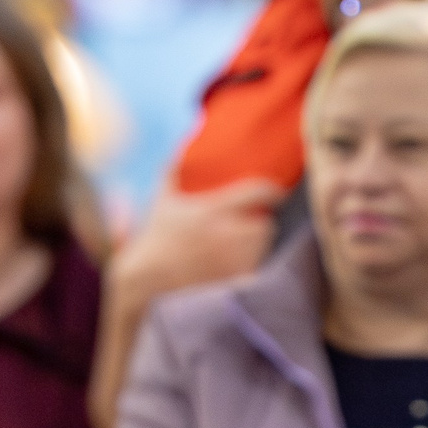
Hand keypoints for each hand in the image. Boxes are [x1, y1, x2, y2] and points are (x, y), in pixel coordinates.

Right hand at [113, 179, 280, 300]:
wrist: (149, 278)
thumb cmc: (155, 236)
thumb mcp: (162, 199)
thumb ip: (172, 171)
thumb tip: (180, 148)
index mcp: (210, 211)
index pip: (254, 194)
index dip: (272, 190)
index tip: (278, 191)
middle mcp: (225, 235)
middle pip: (265, 225)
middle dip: (261, 221)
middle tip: (254, 219)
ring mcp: (230, 260)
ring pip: (262, 246)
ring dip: (257, 241)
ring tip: (244, 238)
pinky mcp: (230, 280)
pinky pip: (254, 267)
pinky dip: (251, 261)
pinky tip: (237, 258)